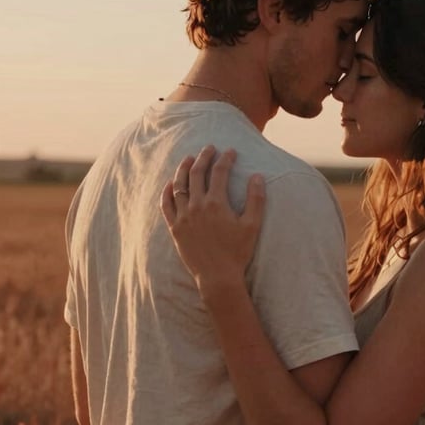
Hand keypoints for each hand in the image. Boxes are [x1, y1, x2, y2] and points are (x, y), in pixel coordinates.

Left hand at [160, 146, 265, 294]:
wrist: (217, 277)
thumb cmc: (237, 252)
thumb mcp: (252, 226)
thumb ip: (255, 199)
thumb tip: (257, 176)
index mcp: (216, 203)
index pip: (220, 172)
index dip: (226, 159)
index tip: (230, 151)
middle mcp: (197, 206)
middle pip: (197, 173)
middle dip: (203, 157)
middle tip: (209, 148)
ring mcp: (183, 217)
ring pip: (179, 185)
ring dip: (183, 168)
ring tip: (189, 159)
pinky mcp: (175, 228)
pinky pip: (166, 205)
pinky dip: (167, 191)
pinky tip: (170, 183)